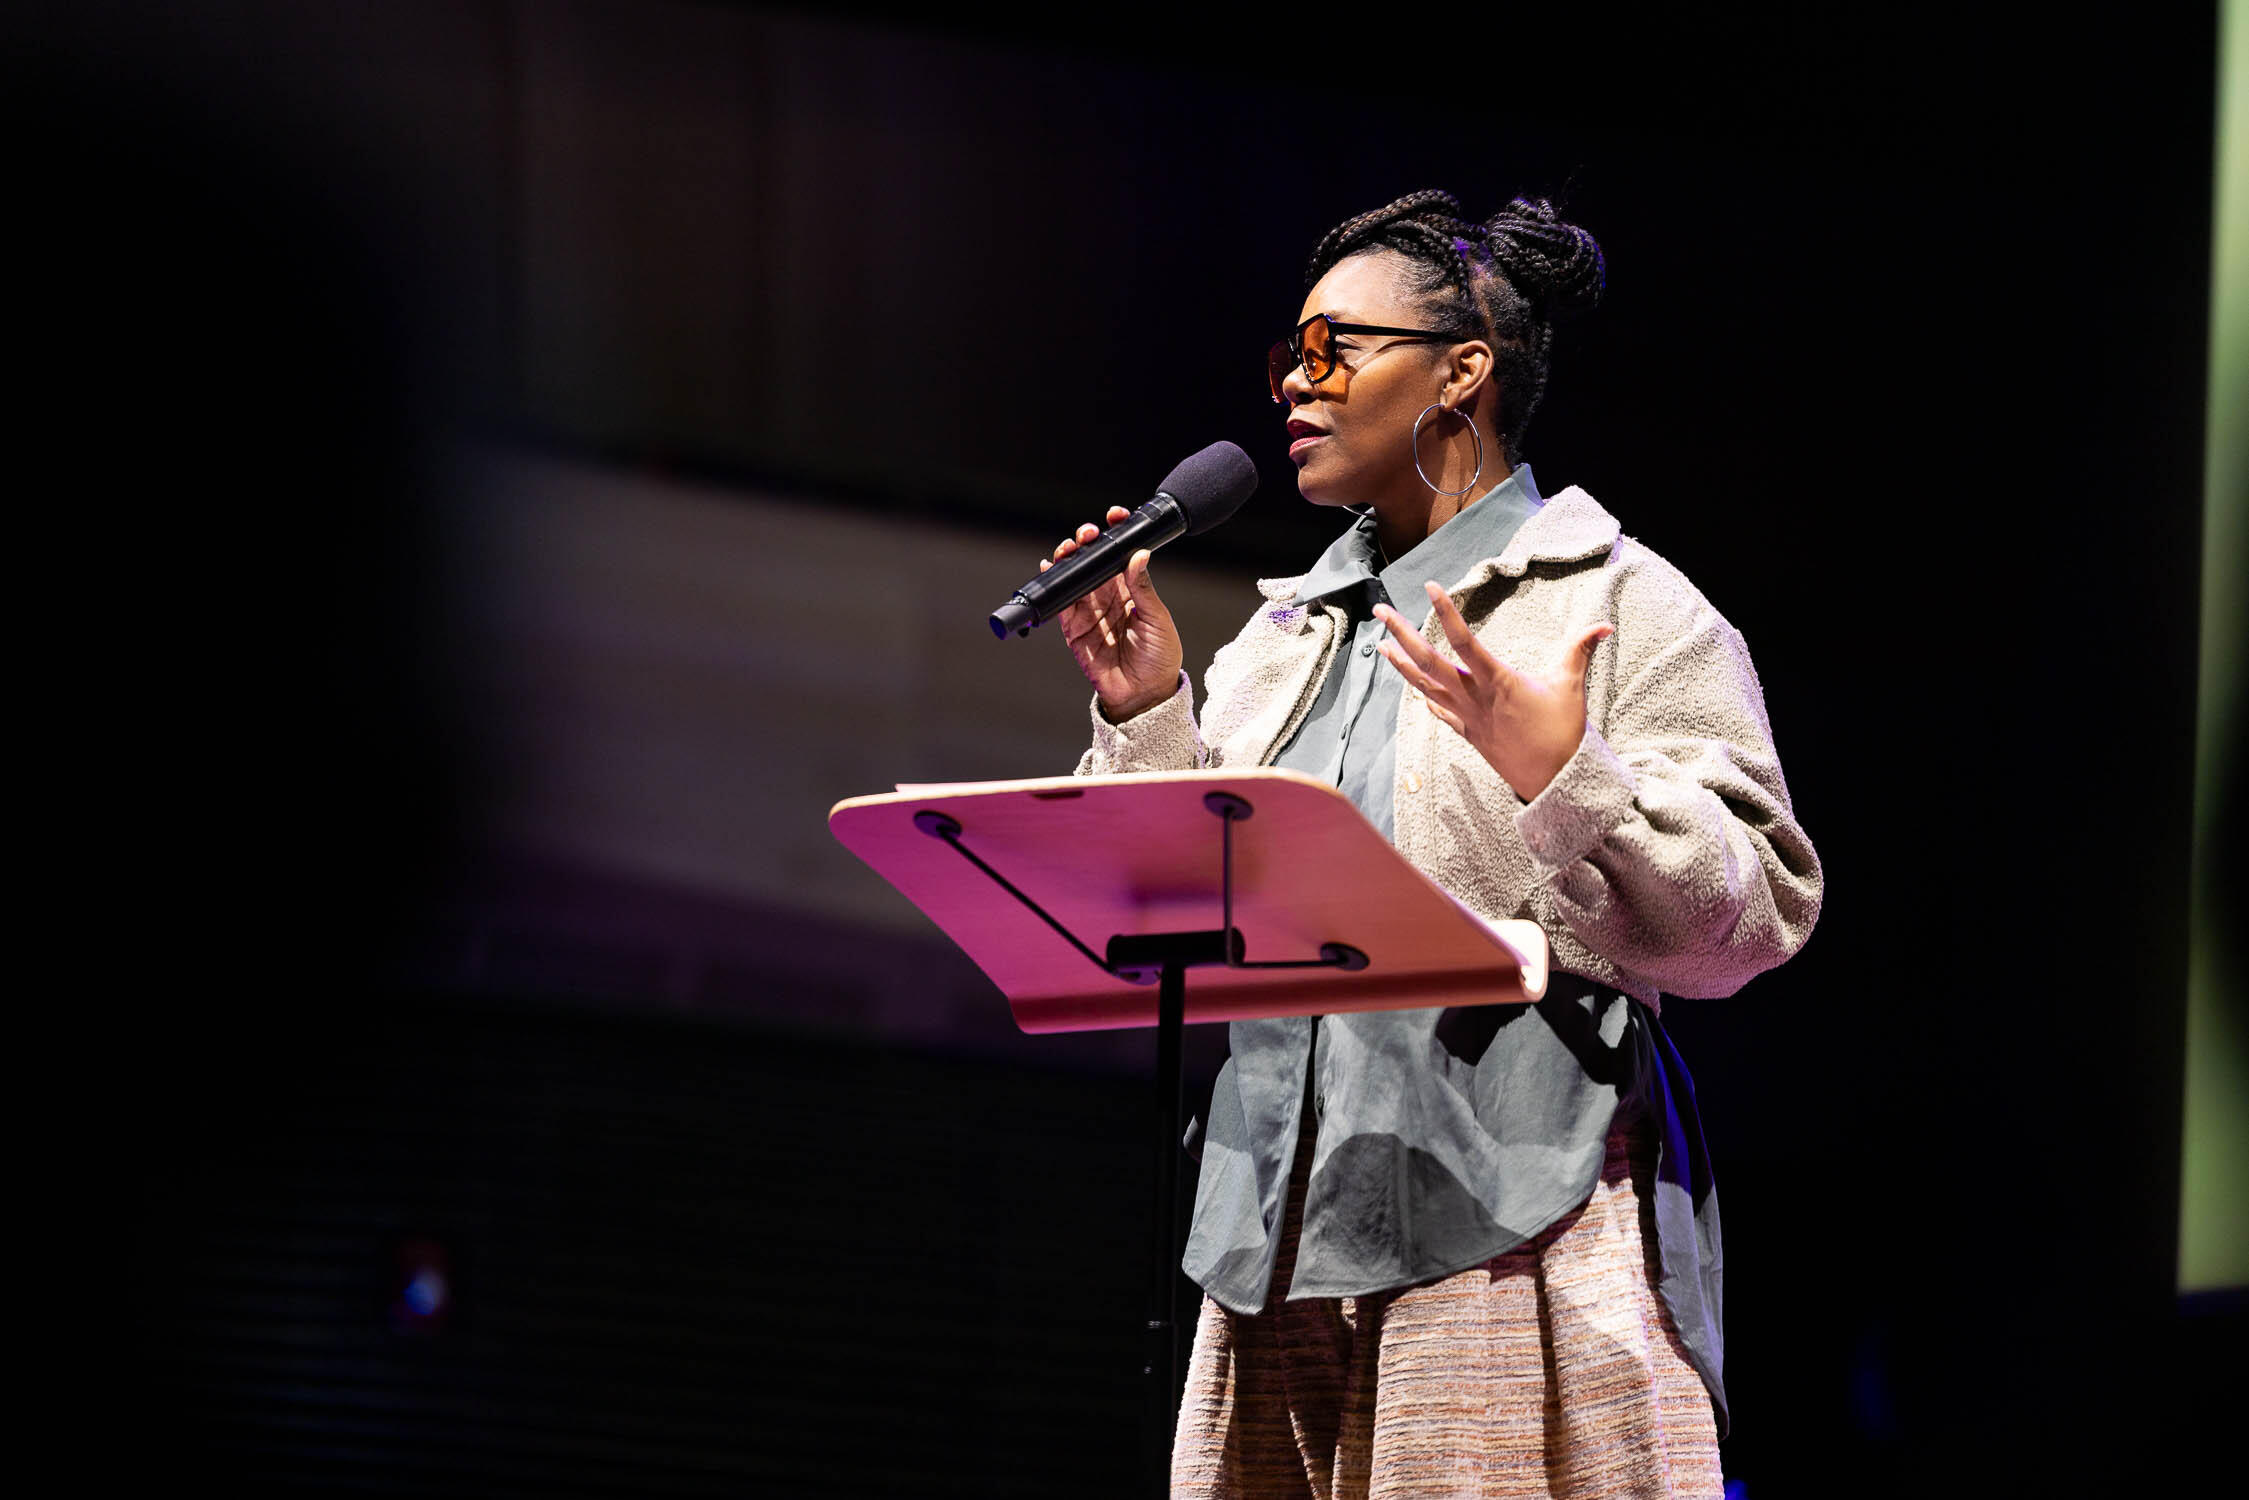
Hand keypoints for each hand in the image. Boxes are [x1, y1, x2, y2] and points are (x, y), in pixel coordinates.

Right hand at [1043, 507, 1184, 721]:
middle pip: (1092, 562)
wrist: (1144, 695)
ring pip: (1074, 578)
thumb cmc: (1160, 659)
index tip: (1115, 516)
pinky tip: (1050, 568)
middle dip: (1087, 543)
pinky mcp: (1074, 629)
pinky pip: (1061, 604)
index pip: (1120, 556)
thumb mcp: (1158, 620)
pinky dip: (1053, 586)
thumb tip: (1138, 556)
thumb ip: (1143, 589)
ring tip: (1068, 548)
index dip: (1116, 534)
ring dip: (1069, 559)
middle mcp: (1109, 597)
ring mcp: (1090, 611)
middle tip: (1087, 534)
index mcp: (1132, 591)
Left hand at [1375, 581, 1611, 801]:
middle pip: (1428, 661)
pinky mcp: (1468, 733)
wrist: (1552, 782)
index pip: (1464, 640)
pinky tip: (1411, 685)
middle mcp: (1474, 697)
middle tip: (1380, 611)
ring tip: (1381, 645)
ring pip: (1424, 686)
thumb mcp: (1570, 687)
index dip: (1445, 613)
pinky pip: (1438, 711)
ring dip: (1401, 664)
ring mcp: (1466, 717)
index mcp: (1497, 681)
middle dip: (1402, 634)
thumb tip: (1604, 626)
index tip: (1430, 587)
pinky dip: (1423, 695)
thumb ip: (1580, 651)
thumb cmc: (1562, 734)